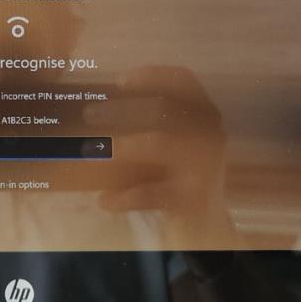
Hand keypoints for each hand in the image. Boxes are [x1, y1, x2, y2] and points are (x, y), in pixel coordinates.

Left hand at [87, 66, 235, 243]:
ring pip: (158, 143)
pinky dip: (125, 196)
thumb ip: (145, 125)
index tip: (119, 81)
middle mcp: (211, 135)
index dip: (152, 75)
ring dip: (122, 145)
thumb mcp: (168, 146)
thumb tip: (96, 109)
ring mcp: (206, 166)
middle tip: (89, 114)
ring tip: (93, 152)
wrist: (206, 227)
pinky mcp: (195, 198)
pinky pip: (153, 192)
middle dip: (122, 109)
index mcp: (205, 115)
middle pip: (164, 109)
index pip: (184, 80)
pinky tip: (104, 201)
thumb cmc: (177, 176)